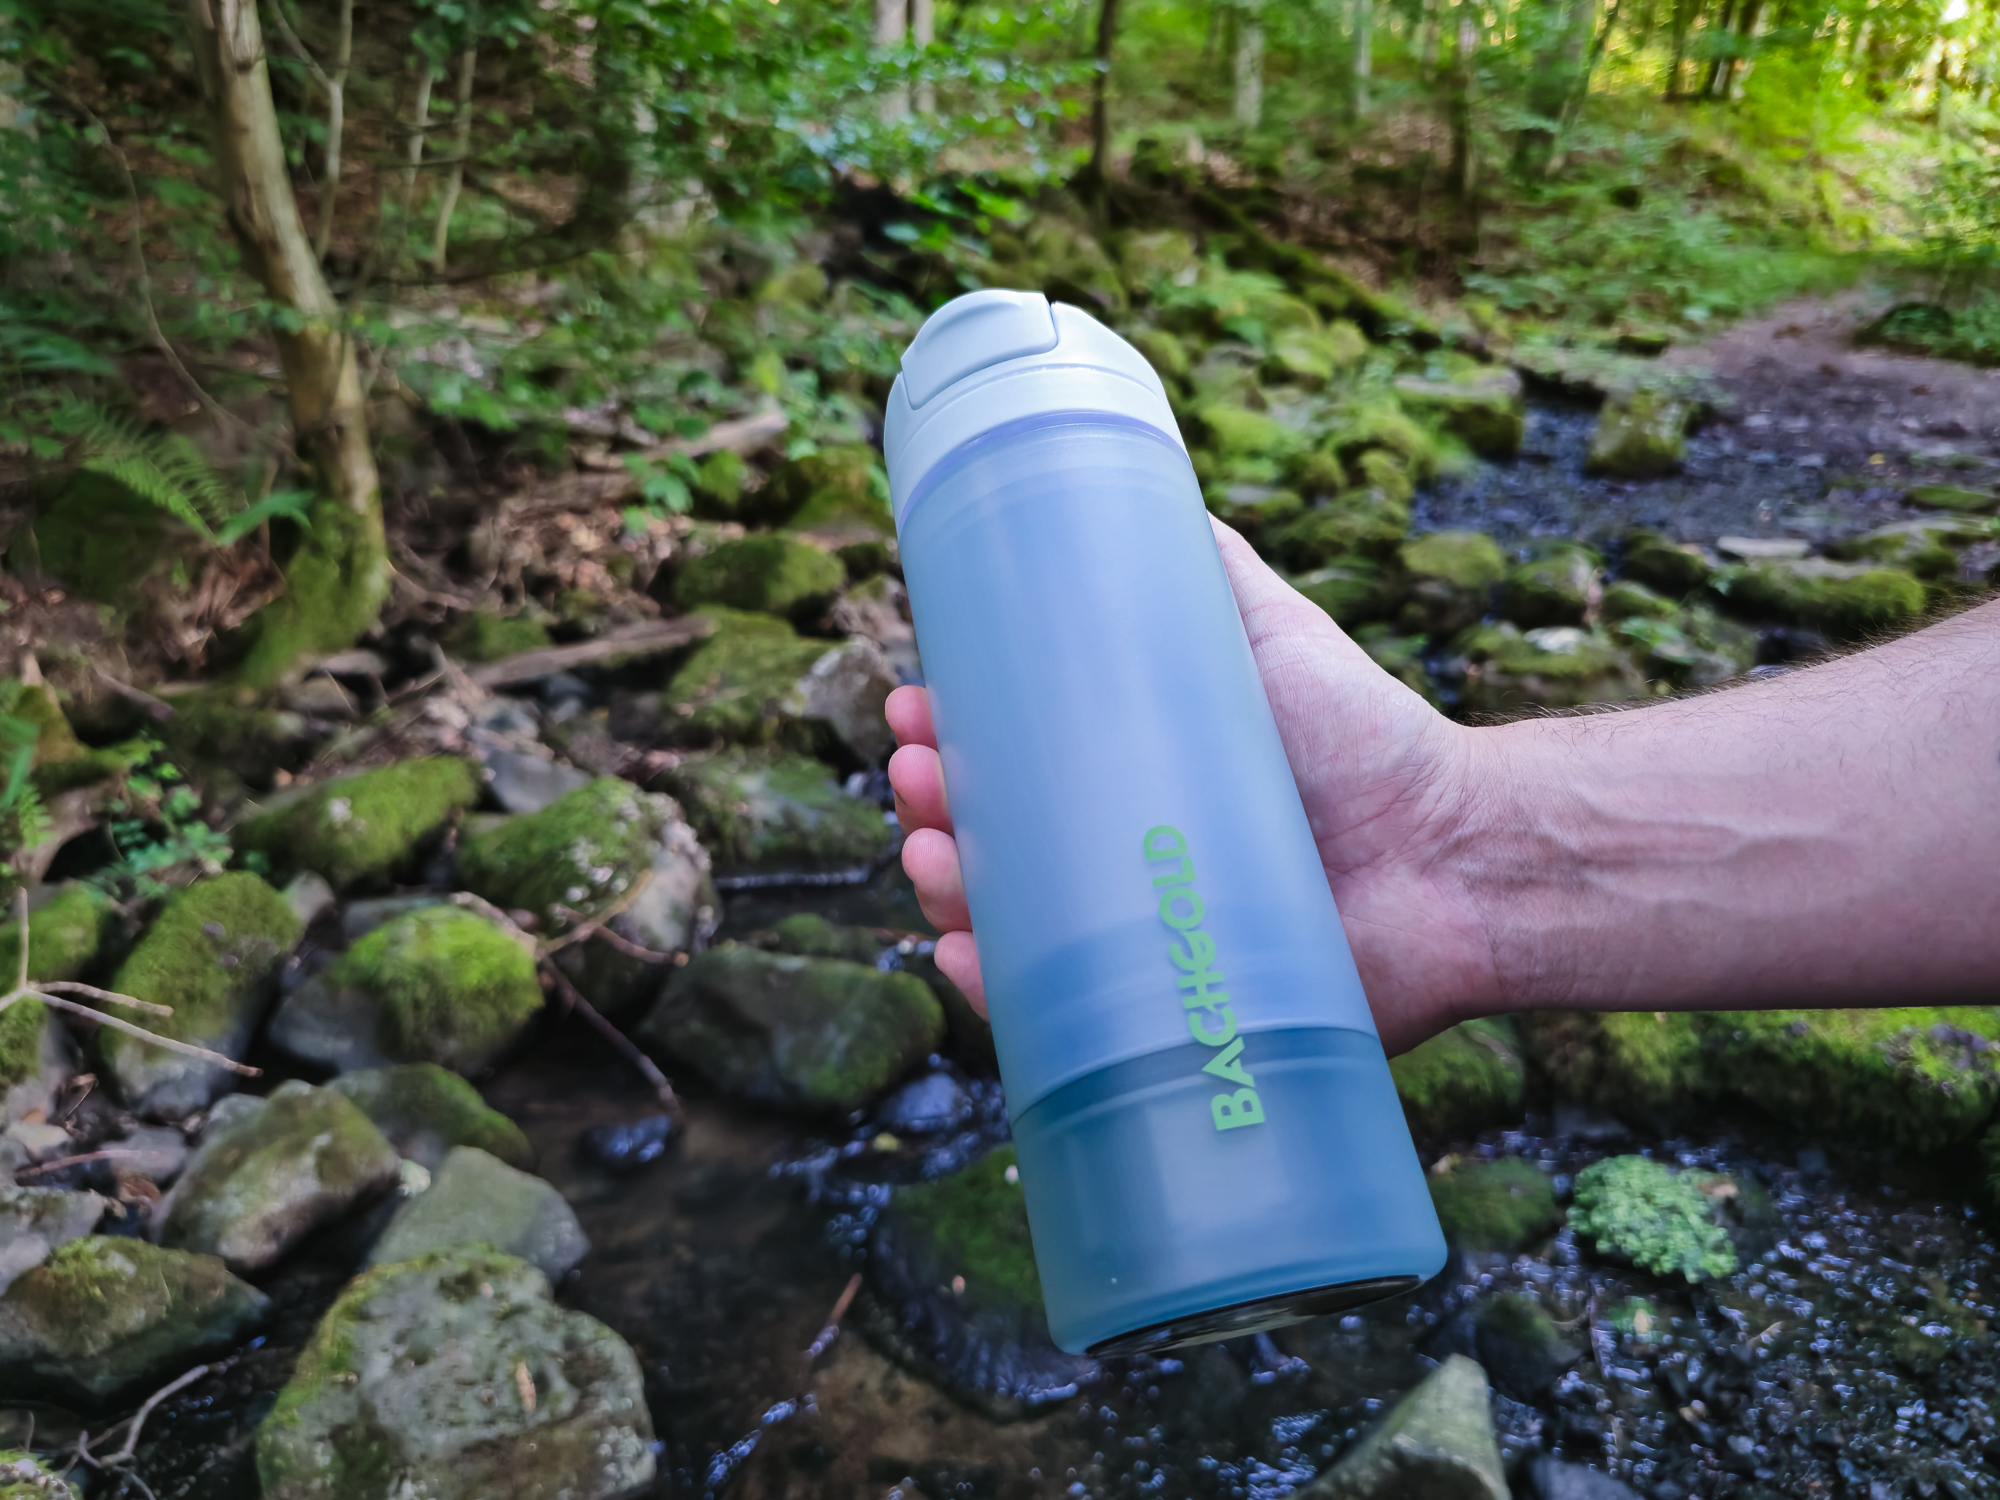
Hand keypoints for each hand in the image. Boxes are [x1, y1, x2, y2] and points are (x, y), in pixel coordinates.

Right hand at [886, 518, 1504, 1054]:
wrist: (1453, 856)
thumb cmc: (1367, 741)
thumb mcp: (1272, 633)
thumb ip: (1207, 569)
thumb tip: (1131, 486)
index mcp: (1126, 780)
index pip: (1007, 762)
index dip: (946, 738)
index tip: (911, 708)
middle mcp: (1118, 862)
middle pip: (989, 843)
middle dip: (931, 809)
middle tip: (916, 774)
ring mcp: (1133, 944)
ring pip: (1006, 925)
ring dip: (943, 888)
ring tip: (932, 848)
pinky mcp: (1159, 1018)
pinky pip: (1055, 1017)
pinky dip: (996, 989)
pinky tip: (962, 954)